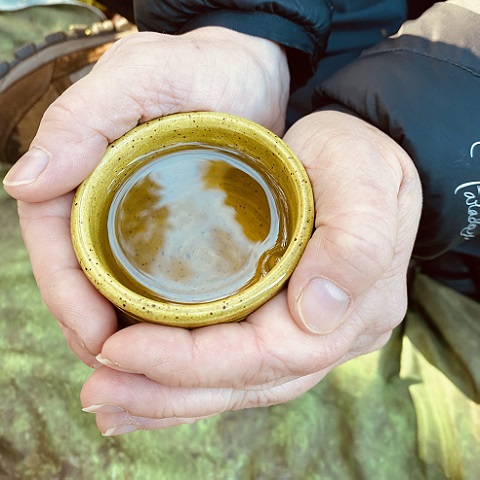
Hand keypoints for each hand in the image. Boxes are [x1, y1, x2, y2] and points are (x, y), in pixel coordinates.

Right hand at [2, 27, 288, 365]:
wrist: (256, 74)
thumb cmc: (205, 67)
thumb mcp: (144, 77)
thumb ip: (81, 120)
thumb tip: (20, 184)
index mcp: (85, 169)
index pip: (57, 245)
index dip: (67, 297)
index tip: (94, 339)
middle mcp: (107, 197)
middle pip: (84, 275)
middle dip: (92, 327)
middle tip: (118, 368)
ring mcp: (142, 214)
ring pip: (116, 284)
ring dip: (121, 330)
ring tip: (142, 369)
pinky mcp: (178, 224)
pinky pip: (156, 276)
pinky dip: (157, 312)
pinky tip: (172, 339)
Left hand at [77, 109, 421, 435]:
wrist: (359, 157)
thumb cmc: (359, 157)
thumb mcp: (364, 177)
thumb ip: (355, 239)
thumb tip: (316, 314)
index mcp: (353, 310)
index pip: (266, 357)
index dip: (192, 364)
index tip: (120, 348)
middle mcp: (327, 336)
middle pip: (242, 383)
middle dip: (164, 392)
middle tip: (97, 392)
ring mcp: (303, 334)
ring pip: (232, 384)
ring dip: (165, 398)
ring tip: (106, 399)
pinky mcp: (278, 322)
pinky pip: (230, 365)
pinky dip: (182, 382)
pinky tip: (141, 386)